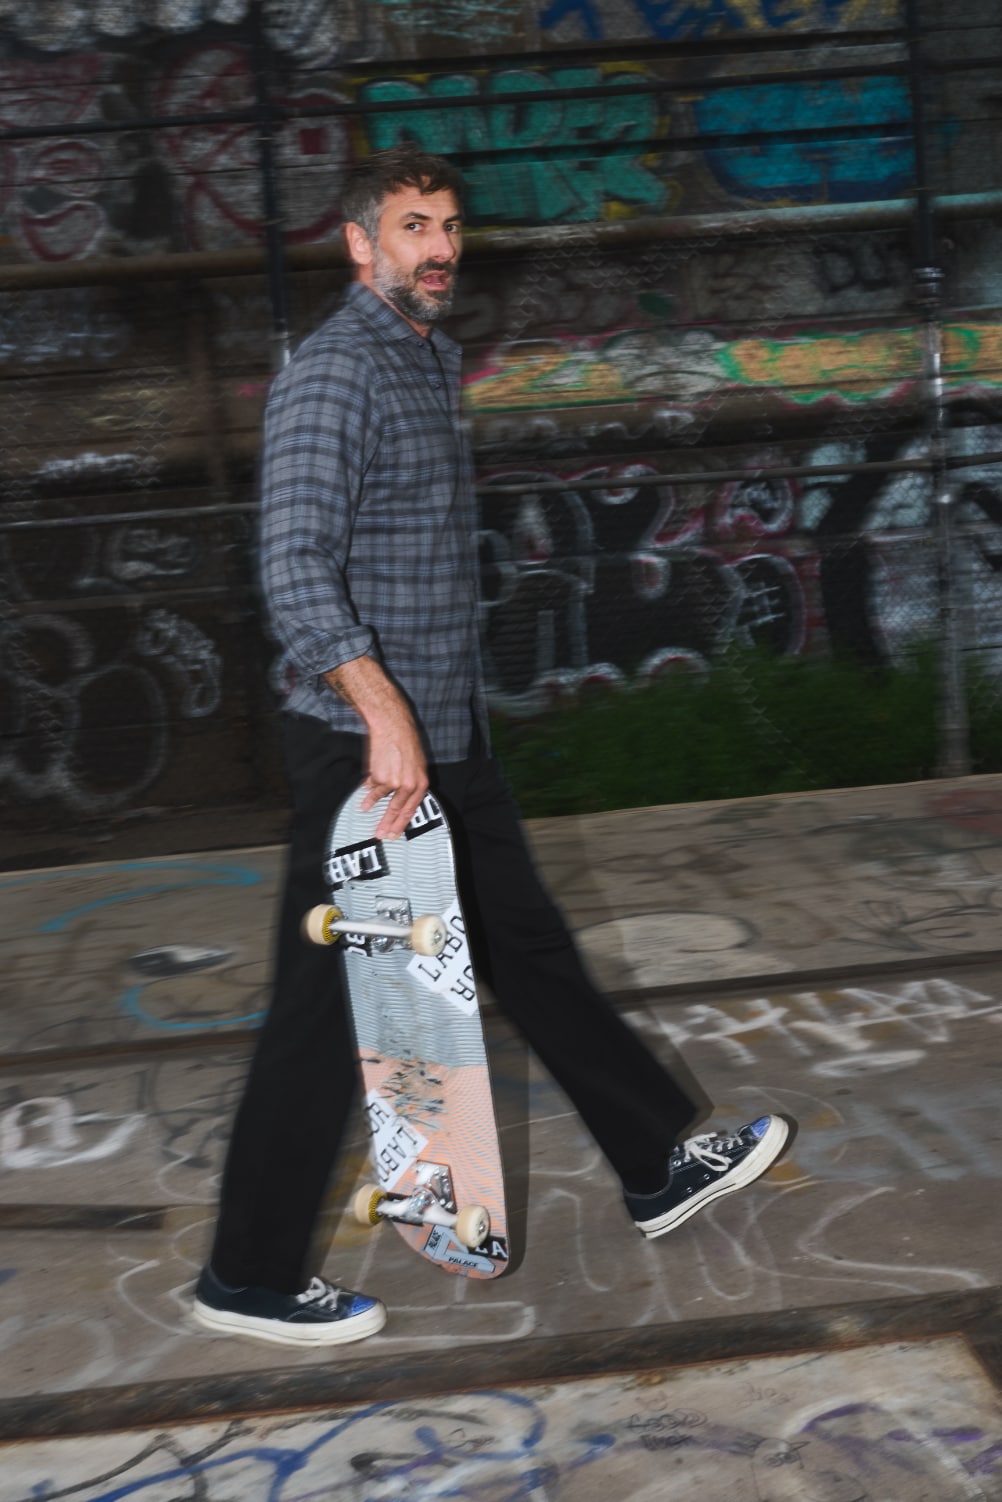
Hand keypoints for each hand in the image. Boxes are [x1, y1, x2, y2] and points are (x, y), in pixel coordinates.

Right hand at [323, 654, 428, 838]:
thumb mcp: (413, 762)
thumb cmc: (405, 739)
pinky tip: (363, 793)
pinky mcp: (380, 777)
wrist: (392, 724)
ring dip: (373, 806)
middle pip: (398, 810)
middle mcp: (410, 785)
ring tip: (365, 811)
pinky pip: (373, 786)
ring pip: (383, 798)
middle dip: (389, 824)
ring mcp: (395, 782)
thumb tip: (392, 792)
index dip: (403, 822)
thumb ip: (405, 779)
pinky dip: (368, 789)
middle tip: (382, 835)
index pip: (413, 808)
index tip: (396, 833)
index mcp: (421, 781)